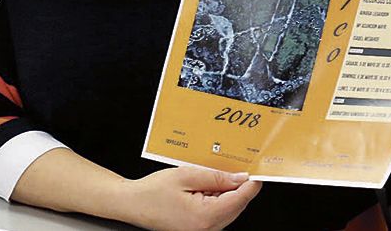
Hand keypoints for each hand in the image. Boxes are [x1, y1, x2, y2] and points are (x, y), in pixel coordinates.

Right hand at [125, 167, 260, 230]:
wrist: (132, 204)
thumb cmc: (152, 191)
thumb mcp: (185, 175)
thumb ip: (215, 177)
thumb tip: (239, 178)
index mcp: (206, 216)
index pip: (240, 199)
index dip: (251, 183)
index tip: (257, 171)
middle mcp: (208, 228)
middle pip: (236, 206)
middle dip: (238, 187)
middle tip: (232, 167)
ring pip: (228, 210)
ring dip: (225, 193)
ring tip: (206, 178)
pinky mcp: (200, 229)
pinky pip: (218, 214)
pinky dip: (216, 200)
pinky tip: (204, 188)